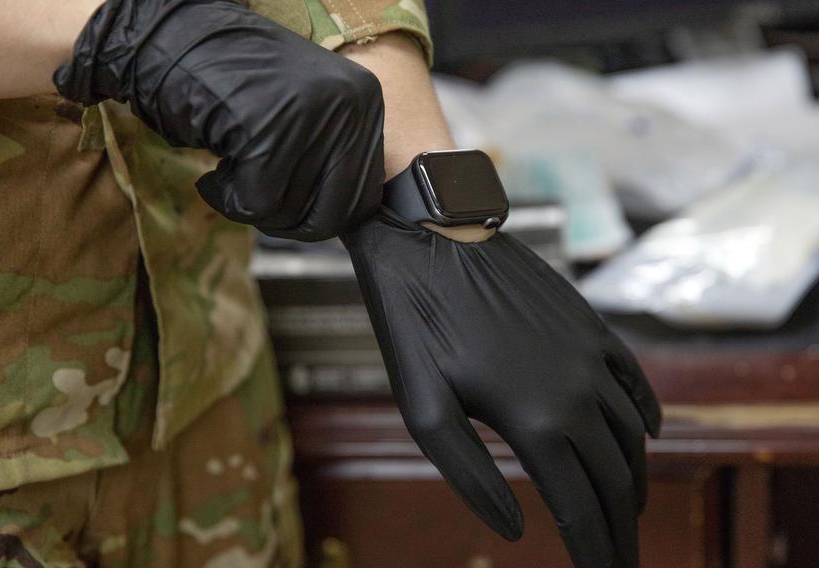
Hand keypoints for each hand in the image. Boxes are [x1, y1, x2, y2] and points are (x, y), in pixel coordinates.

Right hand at [54, 0, 384, 240]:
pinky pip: (255, 204)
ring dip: (249, 204)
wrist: (171, 40)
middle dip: (286, 222)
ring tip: (229, 165)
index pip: (363, 201)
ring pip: (290, 213)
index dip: (317, 217)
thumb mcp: (305, 115)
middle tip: (252, 196)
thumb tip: (343, 223)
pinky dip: (225, 198)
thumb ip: (330, 161)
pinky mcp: (269, 131)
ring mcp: (312, 115)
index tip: (282, 200)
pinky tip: (214, 172)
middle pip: (332, 215)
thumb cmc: (231, 84)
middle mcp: (351, 104)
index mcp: (367, 100)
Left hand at [342, 209, 661, 567]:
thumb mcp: (421, 407)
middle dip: (620, 532)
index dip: (595, 554)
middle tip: (621, 562)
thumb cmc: (414, 322)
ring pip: (629, 437)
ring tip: (627, 513)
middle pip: (614, 481)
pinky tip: (647, 437)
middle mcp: (577, 391)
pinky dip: (646, 419)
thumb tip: (517, 529)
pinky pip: (633, 381)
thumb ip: (469, 475)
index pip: (580, 509)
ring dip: (633, 482)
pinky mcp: (588, 325)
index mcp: (535, 420)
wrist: (429, 235)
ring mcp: (589, 355)